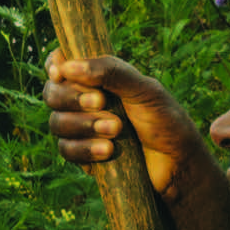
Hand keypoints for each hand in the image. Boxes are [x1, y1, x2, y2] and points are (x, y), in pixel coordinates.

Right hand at [43, 51, 200, 199]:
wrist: (177, 164)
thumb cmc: (165, 121)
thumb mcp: (144, 90)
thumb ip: (111, 72)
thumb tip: (68, 66)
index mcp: (99, 78)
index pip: (62, 64)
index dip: (55, 66)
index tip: (61, 73)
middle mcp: (85, 101)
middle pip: (52, 94)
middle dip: (72, 98)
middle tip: (101, 101)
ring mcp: (82, 129)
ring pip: (57, 123)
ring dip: (83, 125)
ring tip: (116, 130)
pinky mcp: (84, 156)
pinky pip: (67, 150)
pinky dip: (85, 149)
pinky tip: (108, 151)